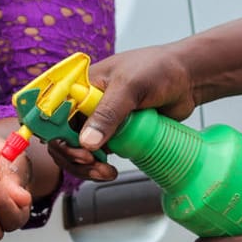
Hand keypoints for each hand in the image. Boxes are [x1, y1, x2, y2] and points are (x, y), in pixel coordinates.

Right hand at [47, 45, 197, 183]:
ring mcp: (101, 122)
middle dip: (72, 156)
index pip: (53, 112)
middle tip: (91, 164)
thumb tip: (87, 143)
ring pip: (80, 151)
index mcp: (81, 85)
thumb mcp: (130, 86)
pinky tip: (110, 171)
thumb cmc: (158, 69)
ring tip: (105, 172)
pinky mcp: (117, 135)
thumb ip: (108, 113)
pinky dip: (99, 167)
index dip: (54, 133)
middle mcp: (86, 104)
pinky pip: (99, 156)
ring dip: (86, 167)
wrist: (188, 79)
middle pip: (62, 137)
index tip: (72, 148)